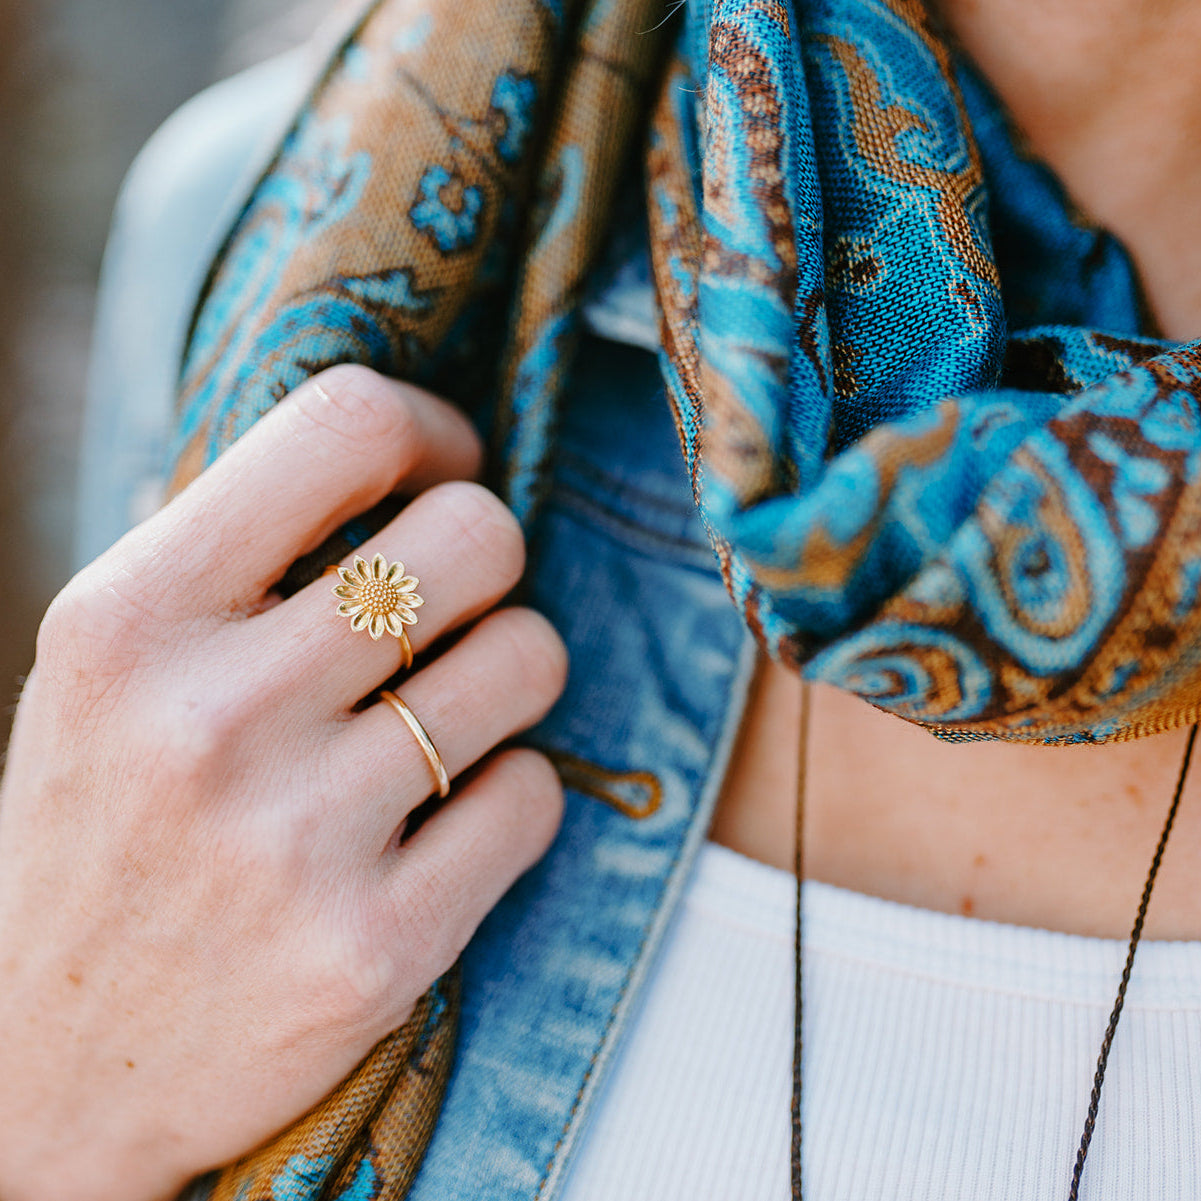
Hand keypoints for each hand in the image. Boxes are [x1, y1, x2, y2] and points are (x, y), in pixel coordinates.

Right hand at [0, 367, 566, 1200]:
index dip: (433, 431)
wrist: (58, 1072)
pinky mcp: (379, 944)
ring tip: (449, 713)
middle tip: (455, 607)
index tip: (443, 473)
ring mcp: (299, 838)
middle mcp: (212, 716)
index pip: (347, 425)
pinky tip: (446, 819)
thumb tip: (379, 447)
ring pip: (529, 659)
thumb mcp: (107, 672)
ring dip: (511, 672)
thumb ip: (223, 551)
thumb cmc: (103, 836)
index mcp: (131, 617)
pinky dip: (511, 794)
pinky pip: (535, 795)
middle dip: (492, 558)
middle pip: (479, 536)